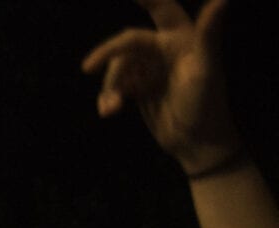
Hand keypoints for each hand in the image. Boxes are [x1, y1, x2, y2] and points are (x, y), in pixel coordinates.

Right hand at [82, 0, 239, 176]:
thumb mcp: (206, 69)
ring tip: (111, 109)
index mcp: (182, 39)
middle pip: (128, 42)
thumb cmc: (206, 104)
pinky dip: (109, 98)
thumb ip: (209, 33)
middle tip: (88, 68)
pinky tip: (109, 111)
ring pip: (118, 68)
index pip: (162, 8)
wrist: (195, 143)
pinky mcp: (139, 89)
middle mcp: (165, 49)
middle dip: (108, 54)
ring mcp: (150, 70)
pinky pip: (115, 86)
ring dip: (110, 87)